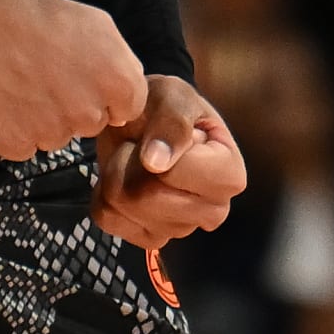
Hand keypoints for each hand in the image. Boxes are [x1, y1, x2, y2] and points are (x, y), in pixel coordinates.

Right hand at [0, 0, 147, 162]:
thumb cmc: (41, 15)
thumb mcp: (100, 26)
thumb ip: (122, 68)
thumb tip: (124, 107)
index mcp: (120, 86)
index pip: (125, 110)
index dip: (100, 90)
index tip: (77, 70)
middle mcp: (90, 115)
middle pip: (89, 124)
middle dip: (74, 105)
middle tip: (47, 73)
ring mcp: (52, 134)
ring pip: (56, 136)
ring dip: (43, 118)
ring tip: (22, 79)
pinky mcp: (15, 145)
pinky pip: (23, 145)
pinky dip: (14, 127)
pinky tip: (5, 97)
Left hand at [93, 75, 246, 249]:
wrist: (142, 122)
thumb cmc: (166, 106)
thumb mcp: (174, 95)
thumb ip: (172, 121)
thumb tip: (156, 163)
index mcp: (230, 176)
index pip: (176, 174)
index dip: (156, 147)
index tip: (162, 129)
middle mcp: (213, 211)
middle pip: (146, 196)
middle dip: (130, 160)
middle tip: (142, 142)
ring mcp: (180, 229)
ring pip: (124, 207)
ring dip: (117, 172)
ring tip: (136, 157)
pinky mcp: (148, 238)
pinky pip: (107, 218)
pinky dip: (104, 192)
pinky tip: (126, 176)